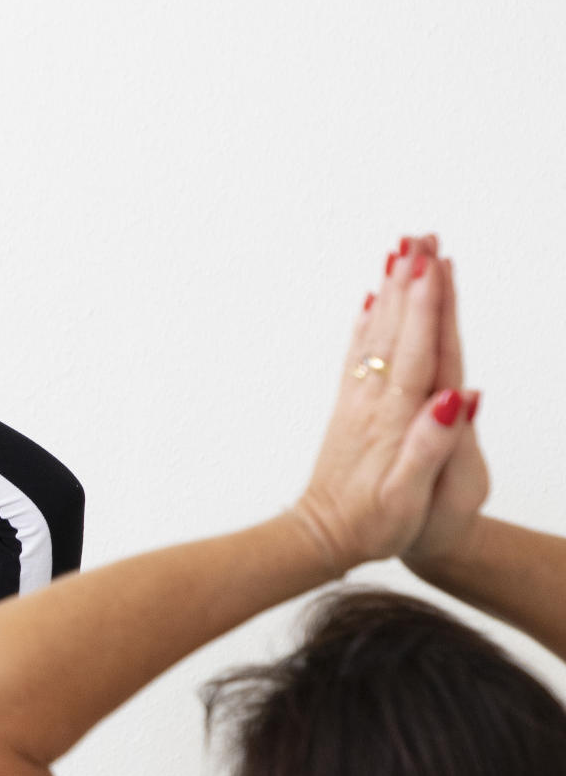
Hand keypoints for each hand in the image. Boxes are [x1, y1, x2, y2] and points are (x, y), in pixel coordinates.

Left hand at [292, 240, 472, 572]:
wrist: (321, 540)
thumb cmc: (374, 527)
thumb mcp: (409, 499)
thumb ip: (431, 447)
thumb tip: (454, 399)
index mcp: (396, 419)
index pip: (419, 352)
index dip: (430, 307)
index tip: (435, 264)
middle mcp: (375, 402)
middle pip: (400, 331)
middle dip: (413, 282)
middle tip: (422, 236)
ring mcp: (359, 402)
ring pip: (380, 334)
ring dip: (393, 291)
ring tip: (402, 249)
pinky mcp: (350, 409)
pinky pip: (361, 355)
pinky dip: (369, 323)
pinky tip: (374, 298)